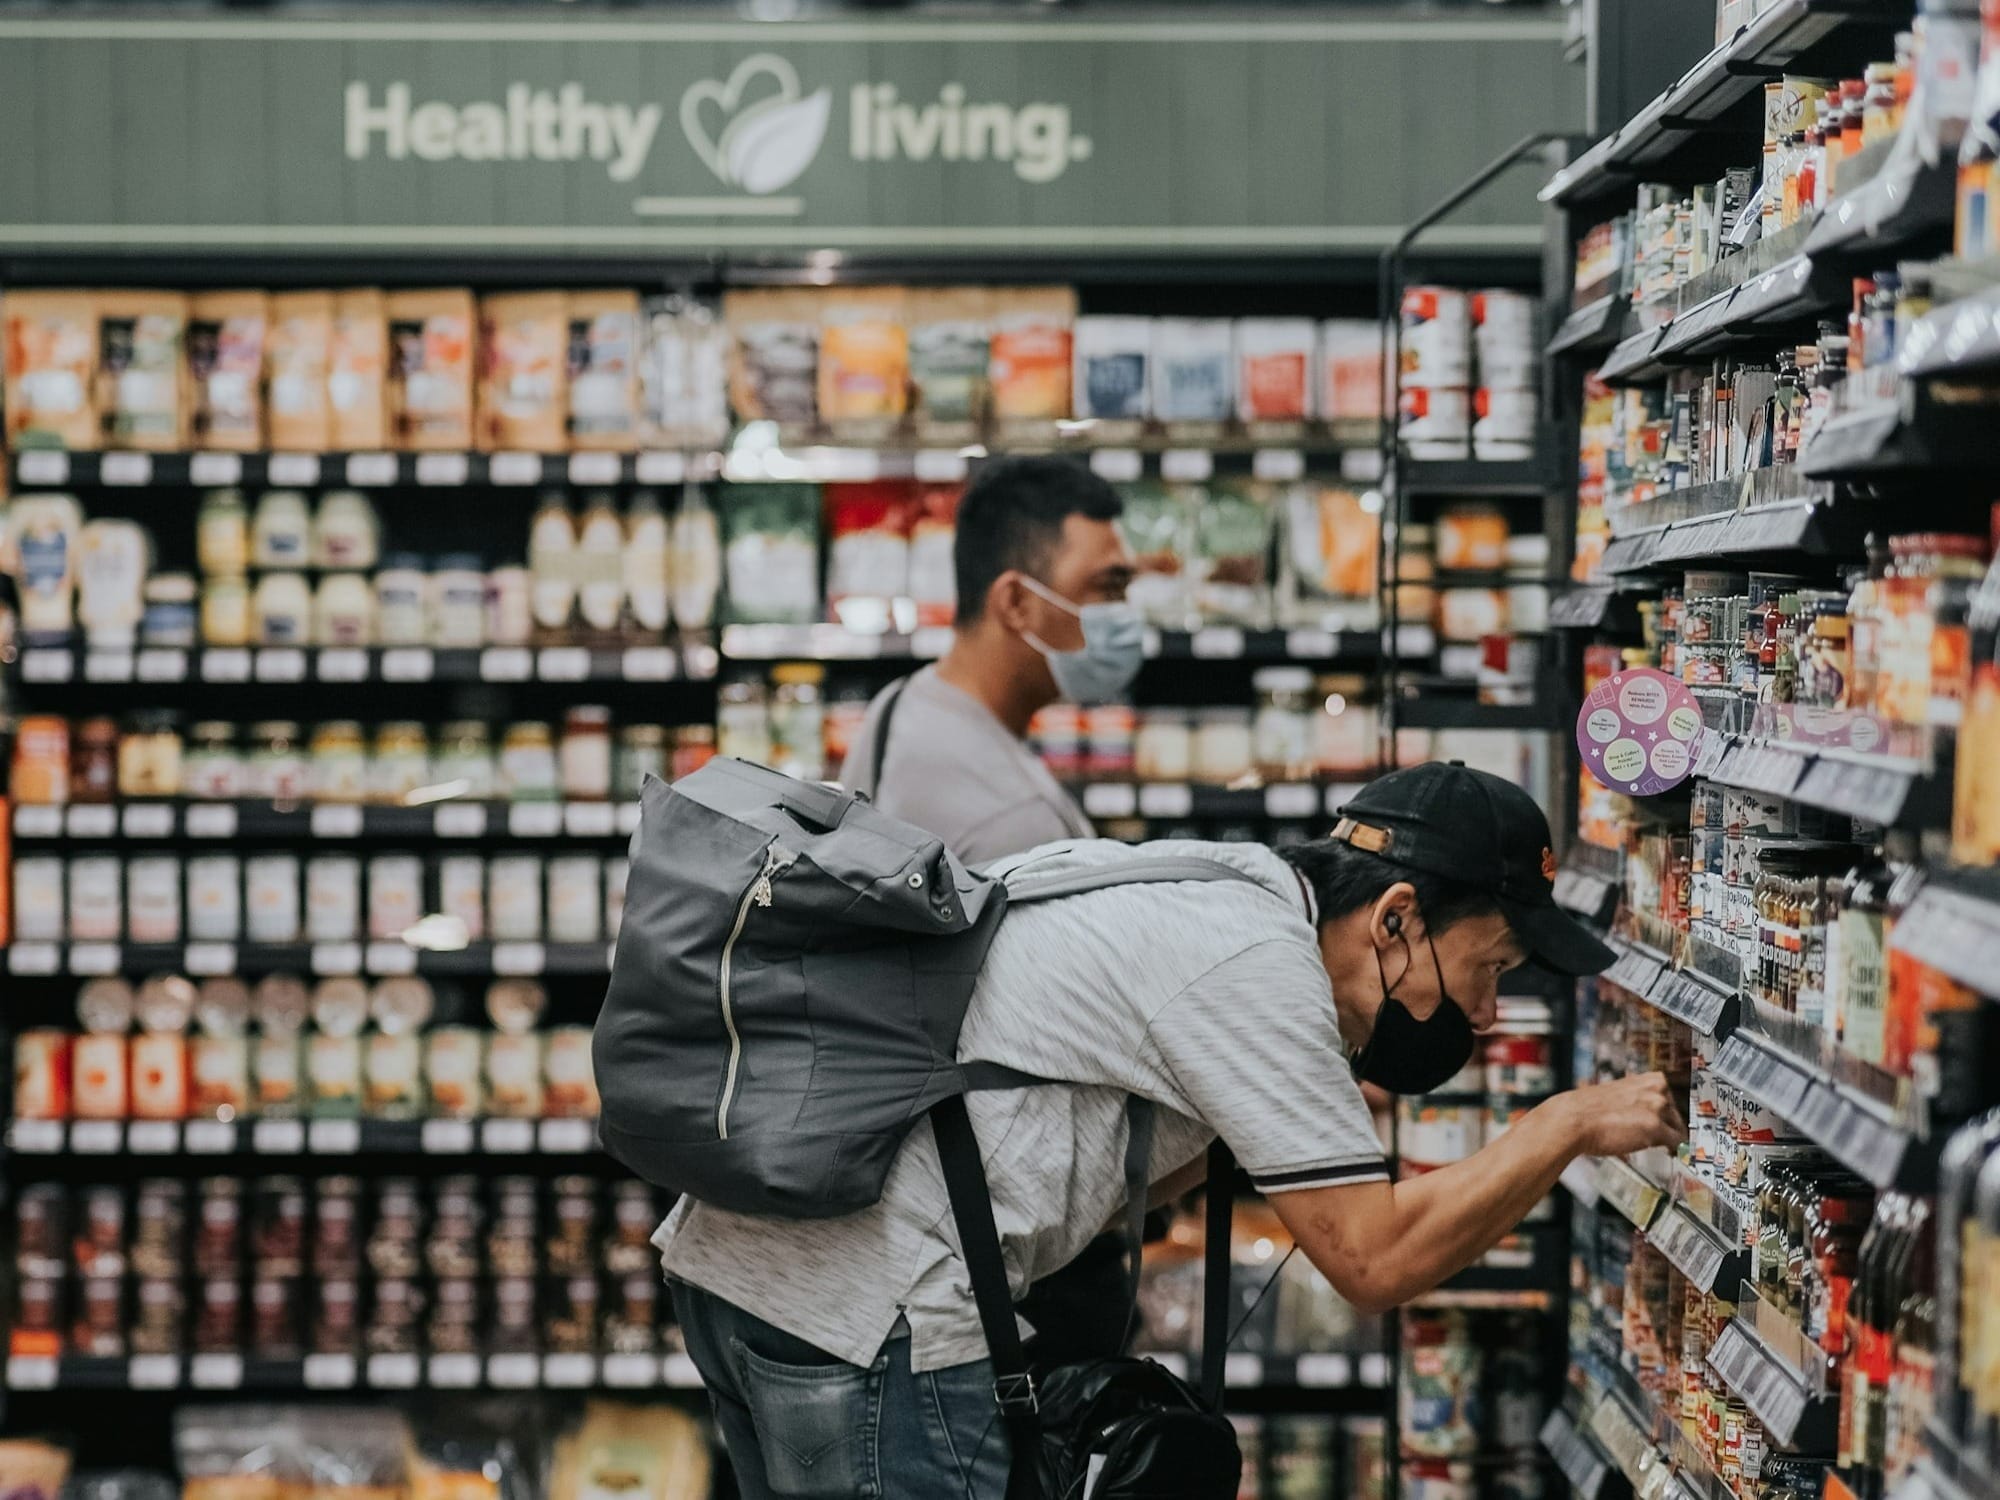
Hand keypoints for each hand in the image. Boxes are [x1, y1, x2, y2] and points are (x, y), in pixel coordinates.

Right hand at [1557, 1073, 1684, 1157]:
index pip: (1667, 1095)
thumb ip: (1633, 1100)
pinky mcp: (1656, 1129)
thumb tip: (1640, 1113)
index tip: (1666, 1121)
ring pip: (1677, 1128)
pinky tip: (1670, 1155)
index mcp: (1645, 1080)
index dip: (1665, 1112)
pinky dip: (1675, 1151)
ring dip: (1671, 1139)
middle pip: (1675, 1113)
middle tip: (1663, 1139)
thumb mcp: (1614, 1095)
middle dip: (1669, 1127)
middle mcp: (1655, 1091)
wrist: (1573, 1120)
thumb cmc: (1586, 1110)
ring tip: (1664, 1149)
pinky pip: (1677, 1143)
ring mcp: (1657, 1109)